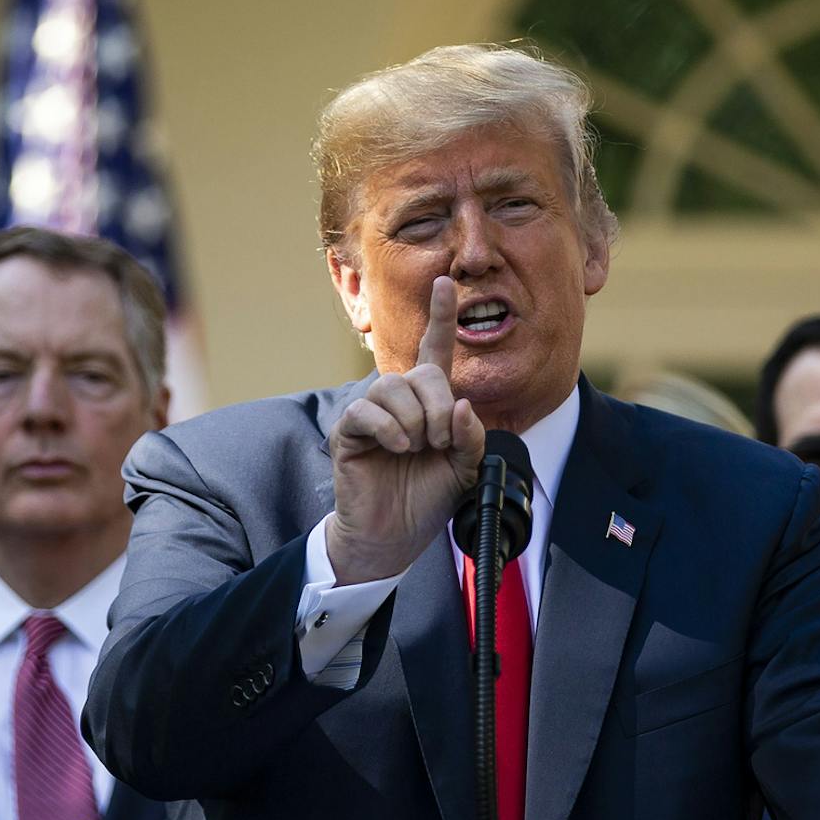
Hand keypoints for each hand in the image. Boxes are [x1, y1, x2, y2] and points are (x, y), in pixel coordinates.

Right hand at [326, 275, 485, 583]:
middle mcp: (398, 401)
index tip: (446, 282)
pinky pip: (366, 412)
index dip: (440, 317)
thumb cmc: (427, 499)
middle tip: (440, 441)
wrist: (394, 537)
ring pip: (392, 388)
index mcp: (428, 403)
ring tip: (418, 448)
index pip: (434, 351)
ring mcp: (370, 414)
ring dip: (416, 420)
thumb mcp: (465, 469)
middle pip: (420, 374)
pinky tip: (399, 448)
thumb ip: (471, 437)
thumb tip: (463, 405)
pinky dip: (390, 429)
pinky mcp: (348, 433)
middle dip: (439, 406)